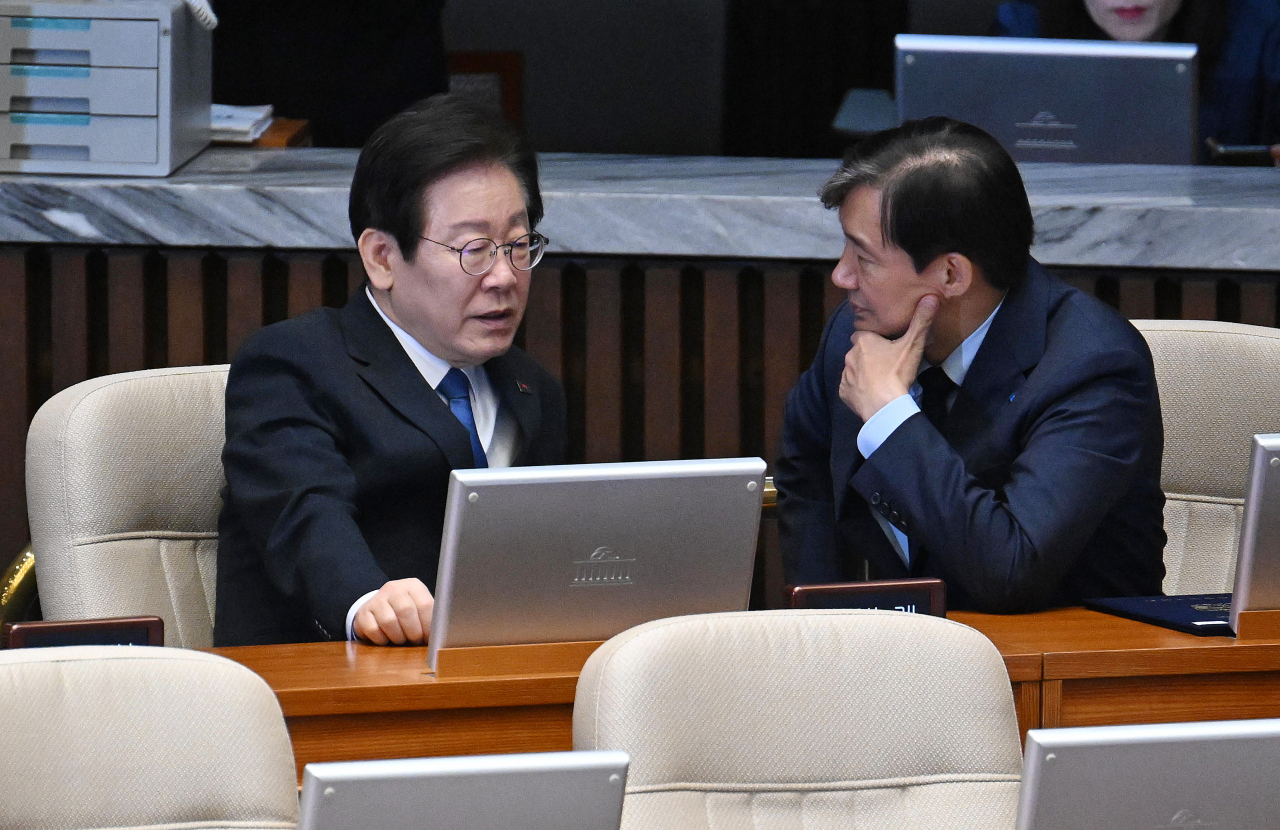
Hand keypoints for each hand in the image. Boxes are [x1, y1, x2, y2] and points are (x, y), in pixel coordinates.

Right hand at [353, 578, 433, 644]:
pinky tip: (386, 639)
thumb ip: (431, 619)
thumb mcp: (421, 611)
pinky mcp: (363, 612)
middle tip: (415, 641)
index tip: (429, 638)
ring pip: (388, 621)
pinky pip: (373, 629)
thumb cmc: (407, 614)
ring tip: (401, 640)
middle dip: (413, 632)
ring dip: (397, 637)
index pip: (425, 604)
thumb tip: (441, 637)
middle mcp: (394, 588)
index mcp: (413, 586)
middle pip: (406, 611)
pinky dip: (381, 639)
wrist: (380, 609)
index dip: (428, 625)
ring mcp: (376, 599)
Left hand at [838, 294, 938, 420]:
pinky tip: (870, 393)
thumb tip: (931, 297)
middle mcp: (849, 355)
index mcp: (863, 341)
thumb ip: (921, 321)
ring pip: (853, 369)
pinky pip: (849, 388)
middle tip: (885, 364)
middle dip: (867, 356)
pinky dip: (858, 389)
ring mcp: (845, 375)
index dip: (874, 339)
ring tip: (879, 380)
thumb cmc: (896, 372)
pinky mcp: (843, 392)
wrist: (883, 405)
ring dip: (862, 372)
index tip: (885, 346)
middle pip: (858, 352)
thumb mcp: (912, 345)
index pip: (864, 334)